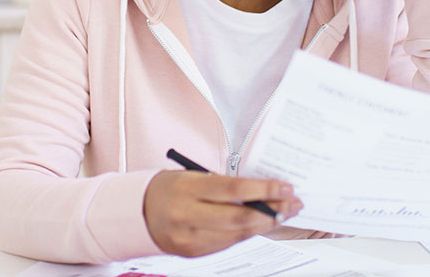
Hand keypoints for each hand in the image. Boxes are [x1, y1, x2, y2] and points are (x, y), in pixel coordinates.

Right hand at [143, 170, 302, 256]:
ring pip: (237, 234)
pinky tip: (260, 224)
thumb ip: (222, 185)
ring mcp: (190, 238)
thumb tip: (261, 192)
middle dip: (272, 211)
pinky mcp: (193, 253)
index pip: (234, 189)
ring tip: (283, 214)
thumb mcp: (192, 176)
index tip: (285, 187)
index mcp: (186, 188)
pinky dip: (247, 233)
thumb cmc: (169, 188)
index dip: (264, 190)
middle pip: (240, 218)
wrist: (136, 212)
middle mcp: (187, 215)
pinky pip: (227, 244)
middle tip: (293, 203)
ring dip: (265, 224)